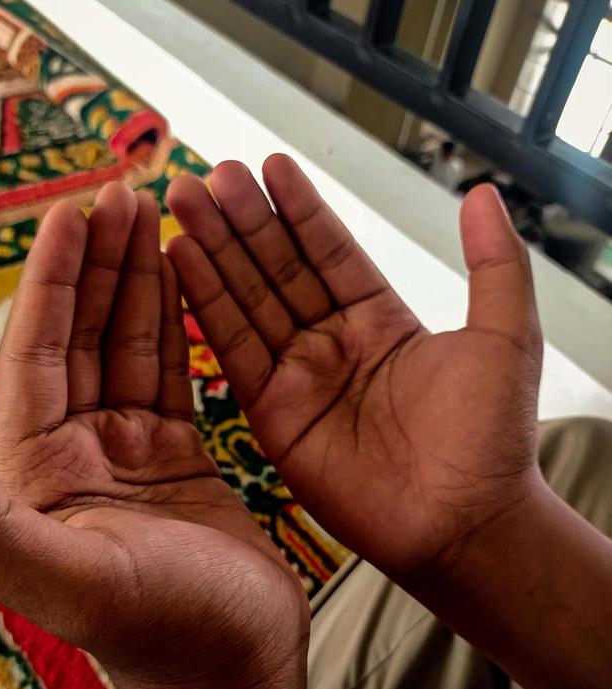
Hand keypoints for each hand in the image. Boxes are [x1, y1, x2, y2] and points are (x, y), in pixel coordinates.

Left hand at [0, 183, 308, 688]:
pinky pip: (170, 373)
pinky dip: (173, 322)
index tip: (72, 211)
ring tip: (152, 214)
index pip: (36, 353)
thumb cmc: (159, 630)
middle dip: (97, 262)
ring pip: (126, 346)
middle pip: (80, 336)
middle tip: (122, 192)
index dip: (50, 279)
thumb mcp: (65, 578)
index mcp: (34, 471)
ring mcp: (125, 454)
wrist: (233, 669)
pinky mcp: (176, 459)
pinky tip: (179, 278)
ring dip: (134, 280)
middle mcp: (72, 454)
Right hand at [166, 156, 543, 580]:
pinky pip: (233, 352)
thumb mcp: (506, 335)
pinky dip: (206, 307)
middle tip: (209, 171)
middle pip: (278, 269)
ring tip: (183, 199)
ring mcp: (299, 379)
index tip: (269, 164)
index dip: (299, 209)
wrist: (465, 523)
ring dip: (214, 251)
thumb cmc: (491, 436)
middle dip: (244, 221)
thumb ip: (493, 263)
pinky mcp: (272, 416)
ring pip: (248, 301)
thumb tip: (482, 195)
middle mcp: (333, 344)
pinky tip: (182, 260)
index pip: (330, 251)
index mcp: (381, 321)